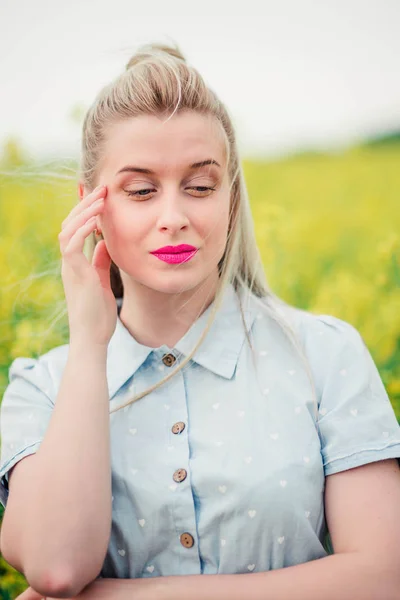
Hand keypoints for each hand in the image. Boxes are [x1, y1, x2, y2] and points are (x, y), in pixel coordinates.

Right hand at [59, 184, 116, 346]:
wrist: (93, 338)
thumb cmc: (98, 313)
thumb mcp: (102, 280)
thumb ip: (101, 261)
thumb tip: (106, 243)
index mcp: (76, 262)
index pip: (77, 229)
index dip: (85, 210)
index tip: (99, 195)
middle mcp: (70, 262)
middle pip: (70, 224)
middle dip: (85, 204)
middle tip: (102, 188)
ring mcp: (70, 267)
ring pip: (68, 230)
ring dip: (83, 212)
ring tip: (100, 197)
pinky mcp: (74, 274)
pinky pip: (71, 246)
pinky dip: (81, 230)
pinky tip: (94, 219)